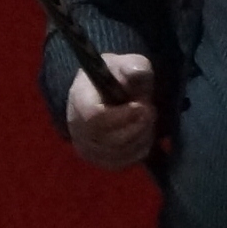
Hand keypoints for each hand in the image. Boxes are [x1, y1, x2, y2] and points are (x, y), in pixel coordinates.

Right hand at [63, 53, 156, 169]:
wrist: (107, 94)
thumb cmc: (116, 77)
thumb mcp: (126, 65)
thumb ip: (134, 66)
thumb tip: (137, 70)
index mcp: (79, 98)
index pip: (93, 116)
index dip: (121, 115)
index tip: (141, 105)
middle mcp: (77, 127)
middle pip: (107, 139)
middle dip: (137, 126)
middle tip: (150, 111)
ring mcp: (86, 146)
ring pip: (117, 153)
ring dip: (141, 137)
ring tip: (148, 120)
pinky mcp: (99, 159)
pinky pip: (122, 162)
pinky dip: (139, 150)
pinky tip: (144, 134)